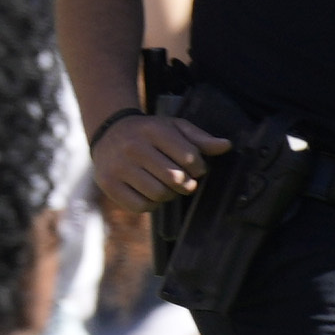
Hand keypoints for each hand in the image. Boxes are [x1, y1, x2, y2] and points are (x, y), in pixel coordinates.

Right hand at [93, 111, 227, 213]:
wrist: (109, 133)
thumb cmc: (149, 132)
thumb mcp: (174, 127)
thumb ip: (200, 138)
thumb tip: (226, 146)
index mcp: (153, 130)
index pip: (188, 158)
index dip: (198, 167)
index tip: (194, 167)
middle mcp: (133, 147)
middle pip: (175, 179)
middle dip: (186, 184)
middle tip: (185, 181)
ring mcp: (119, 167)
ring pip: (158, 194)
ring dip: (169, 195)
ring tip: (167, 186)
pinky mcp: (108, 184)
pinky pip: (141, 206)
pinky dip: (151, 204)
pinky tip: (150, 192)